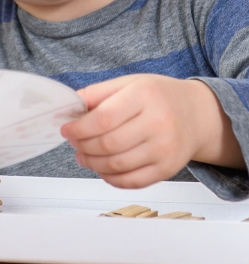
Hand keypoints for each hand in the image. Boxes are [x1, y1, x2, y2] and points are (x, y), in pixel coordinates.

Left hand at [62, 74, 242, 188]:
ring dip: (92, 164)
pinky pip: (133, 181)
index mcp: (144, 97)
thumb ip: (97, 93)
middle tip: (74, 143)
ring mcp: (165, 150)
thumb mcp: (128, 82)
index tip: (66, 130)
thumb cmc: (157, 96)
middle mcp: (158, 124)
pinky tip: (102, 169)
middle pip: (108, 144)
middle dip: (83, 146)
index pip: (104, 118)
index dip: (79, 128)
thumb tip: (69, 107)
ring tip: (83, 156)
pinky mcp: (168, 169)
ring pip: (118, 165)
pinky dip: (111, 178)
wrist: (197, 114)